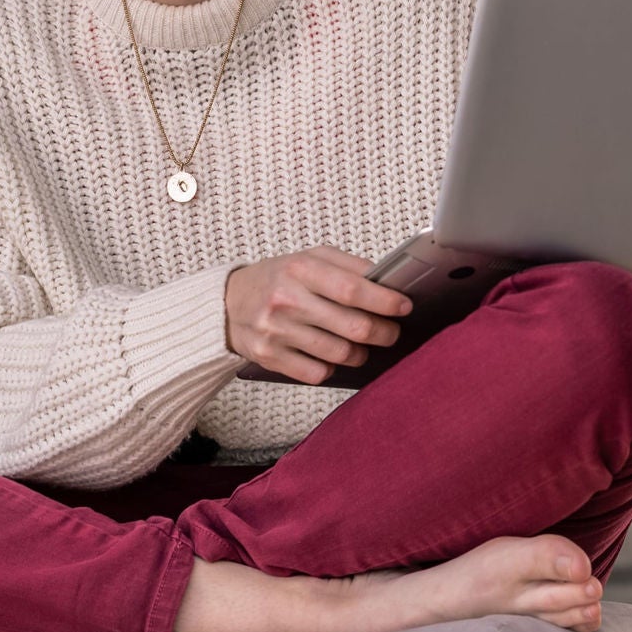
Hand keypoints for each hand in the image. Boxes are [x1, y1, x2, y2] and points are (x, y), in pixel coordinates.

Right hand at [224, 245, 415, 384]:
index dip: (384, 301)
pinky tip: (331, 357)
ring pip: (339, 354)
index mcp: (300, 269)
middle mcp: (286, 300)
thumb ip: (348, 266)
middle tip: (391, 332)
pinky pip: (317, 374)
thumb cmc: (278, 278)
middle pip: (352, 326)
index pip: (352, 289)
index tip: (404, 306)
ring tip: (363, 345)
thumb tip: (387, 283)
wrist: (227, 303)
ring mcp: (276, 331)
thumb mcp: (309, 258)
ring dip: (361, 353)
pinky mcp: (269, 357)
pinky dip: (332, 368)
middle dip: (383, 332)